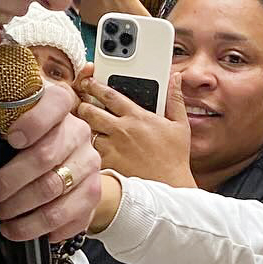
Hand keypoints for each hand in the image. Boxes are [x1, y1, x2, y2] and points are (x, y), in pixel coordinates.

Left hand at [0, 83, 102, 242]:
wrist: (60, 160)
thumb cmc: (23, 140)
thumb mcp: (1, 127)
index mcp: (58, 106)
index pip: (55, 104)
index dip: (34, 122)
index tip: (11, 139)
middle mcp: (79, 134)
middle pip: (45, 157)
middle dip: (10, 183)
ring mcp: (89, 166)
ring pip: (56, 194)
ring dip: (23, 214)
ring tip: (2, 221)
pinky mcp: (93, 195)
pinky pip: (71, 218)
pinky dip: (44, 230)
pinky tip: (26, 230)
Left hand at [77, 70, 194, 188]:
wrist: (170, 185)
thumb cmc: (175, 156)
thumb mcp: (180, 124)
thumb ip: (175, 99)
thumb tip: (175, 78)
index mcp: (137, 117)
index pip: (109, 94)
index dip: (94, 85)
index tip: (88, 82)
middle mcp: (122, 130)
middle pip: (90, 110)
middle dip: (83, 105)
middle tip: (82, 104)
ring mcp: (113, 147)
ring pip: (87, 130)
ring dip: (83, 126)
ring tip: (83, 125)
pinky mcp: (108, 163)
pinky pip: (90, 151)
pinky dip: (86, 147)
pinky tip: (87, 146)